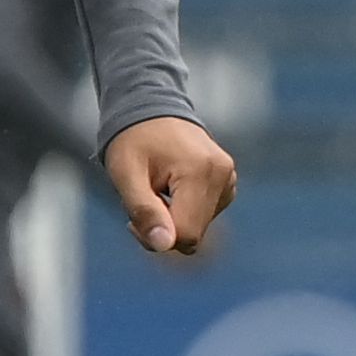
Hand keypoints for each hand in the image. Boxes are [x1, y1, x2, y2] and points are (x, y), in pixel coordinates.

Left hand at [105, 116, 235, 256]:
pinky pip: (205, 217)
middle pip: (194, 234)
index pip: (185, 234)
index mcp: (200, 172)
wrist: (152, 109)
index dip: (155, 237)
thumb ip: (144, 211)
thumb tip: (164, 245)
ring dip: (174, 221)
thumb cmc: (133, 140)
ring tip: (155, 191)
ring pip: (199, 228)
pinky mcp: (228, 184)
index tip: (132, 220)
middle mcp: (224, 176)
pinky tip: (171, 190)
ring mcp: (230, 180)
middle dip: (164, 229)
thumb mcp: (126, 174)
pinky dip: (185, 213)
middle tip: (141, 203)